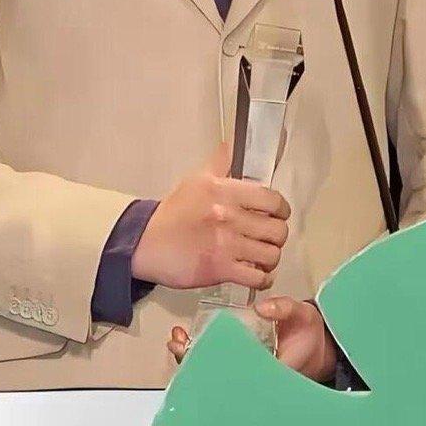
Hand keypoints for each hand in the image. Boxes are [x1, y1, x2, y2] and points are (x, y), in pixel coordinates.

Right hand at [132, 142, 289, 292]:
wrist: (145, 243)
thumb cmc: (172, 213)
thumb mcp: (194, 182)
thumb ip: (218, 164)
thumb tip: (230, 146)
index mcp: (224, 191)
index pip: (272, 199)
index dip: (281, 210)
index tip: (276, 215)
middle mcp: (228, 216)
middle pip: (277, 230)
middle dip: (276, 237)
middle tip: (266, 238)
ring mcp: (225, 244)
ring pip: (271, 255)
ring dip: (269, 259)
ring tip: (260, 257)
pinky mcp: (220, 269)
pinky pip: (257, 278)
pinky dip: (261, 279)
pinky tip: (255, 274)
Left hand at [168, 298, 337, 383]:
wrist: (320, 345)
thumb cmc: (310, 334)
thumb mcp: (303, 316)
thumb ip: (285, 309)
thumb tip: (262, 307)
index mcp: (269, 369)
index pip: (236, 373)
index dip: (212, 363)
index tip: (195, 350)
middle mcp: (255, 373)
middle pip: (219, 374)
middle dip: (195, 359)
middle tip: (177, 343)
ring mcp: (248, 369)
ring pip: (216, 369)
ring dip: (195, 354)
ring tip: (176, 340)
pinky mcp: (244, 362)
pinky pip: (220, 360)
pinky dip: (203, 351)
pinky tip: (188, 339)